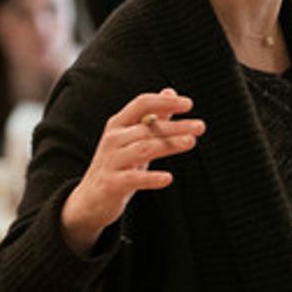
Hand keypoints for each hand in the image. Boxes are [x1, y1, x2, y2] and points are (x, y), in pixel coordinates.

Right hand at [60, 89, 203, 256]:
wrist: (90, 199)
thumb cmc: (119, 164)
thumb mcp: (134, 139)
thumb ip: (153, 118)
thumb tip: (170, 91)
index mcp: (118, 124)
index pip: (141, 104)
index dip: (164, 102)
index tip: (189, 104)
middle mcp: (113, 139)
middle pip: (147, 128)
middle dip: (175, 126)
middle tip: (200, 126)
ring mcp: (111, 161)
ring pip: (143, 149)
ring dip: (169, 144)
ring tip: (191, 142)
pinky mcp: (112, 184)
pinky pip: (133, 179)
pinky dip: (151, 178)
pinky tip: (168, 178)